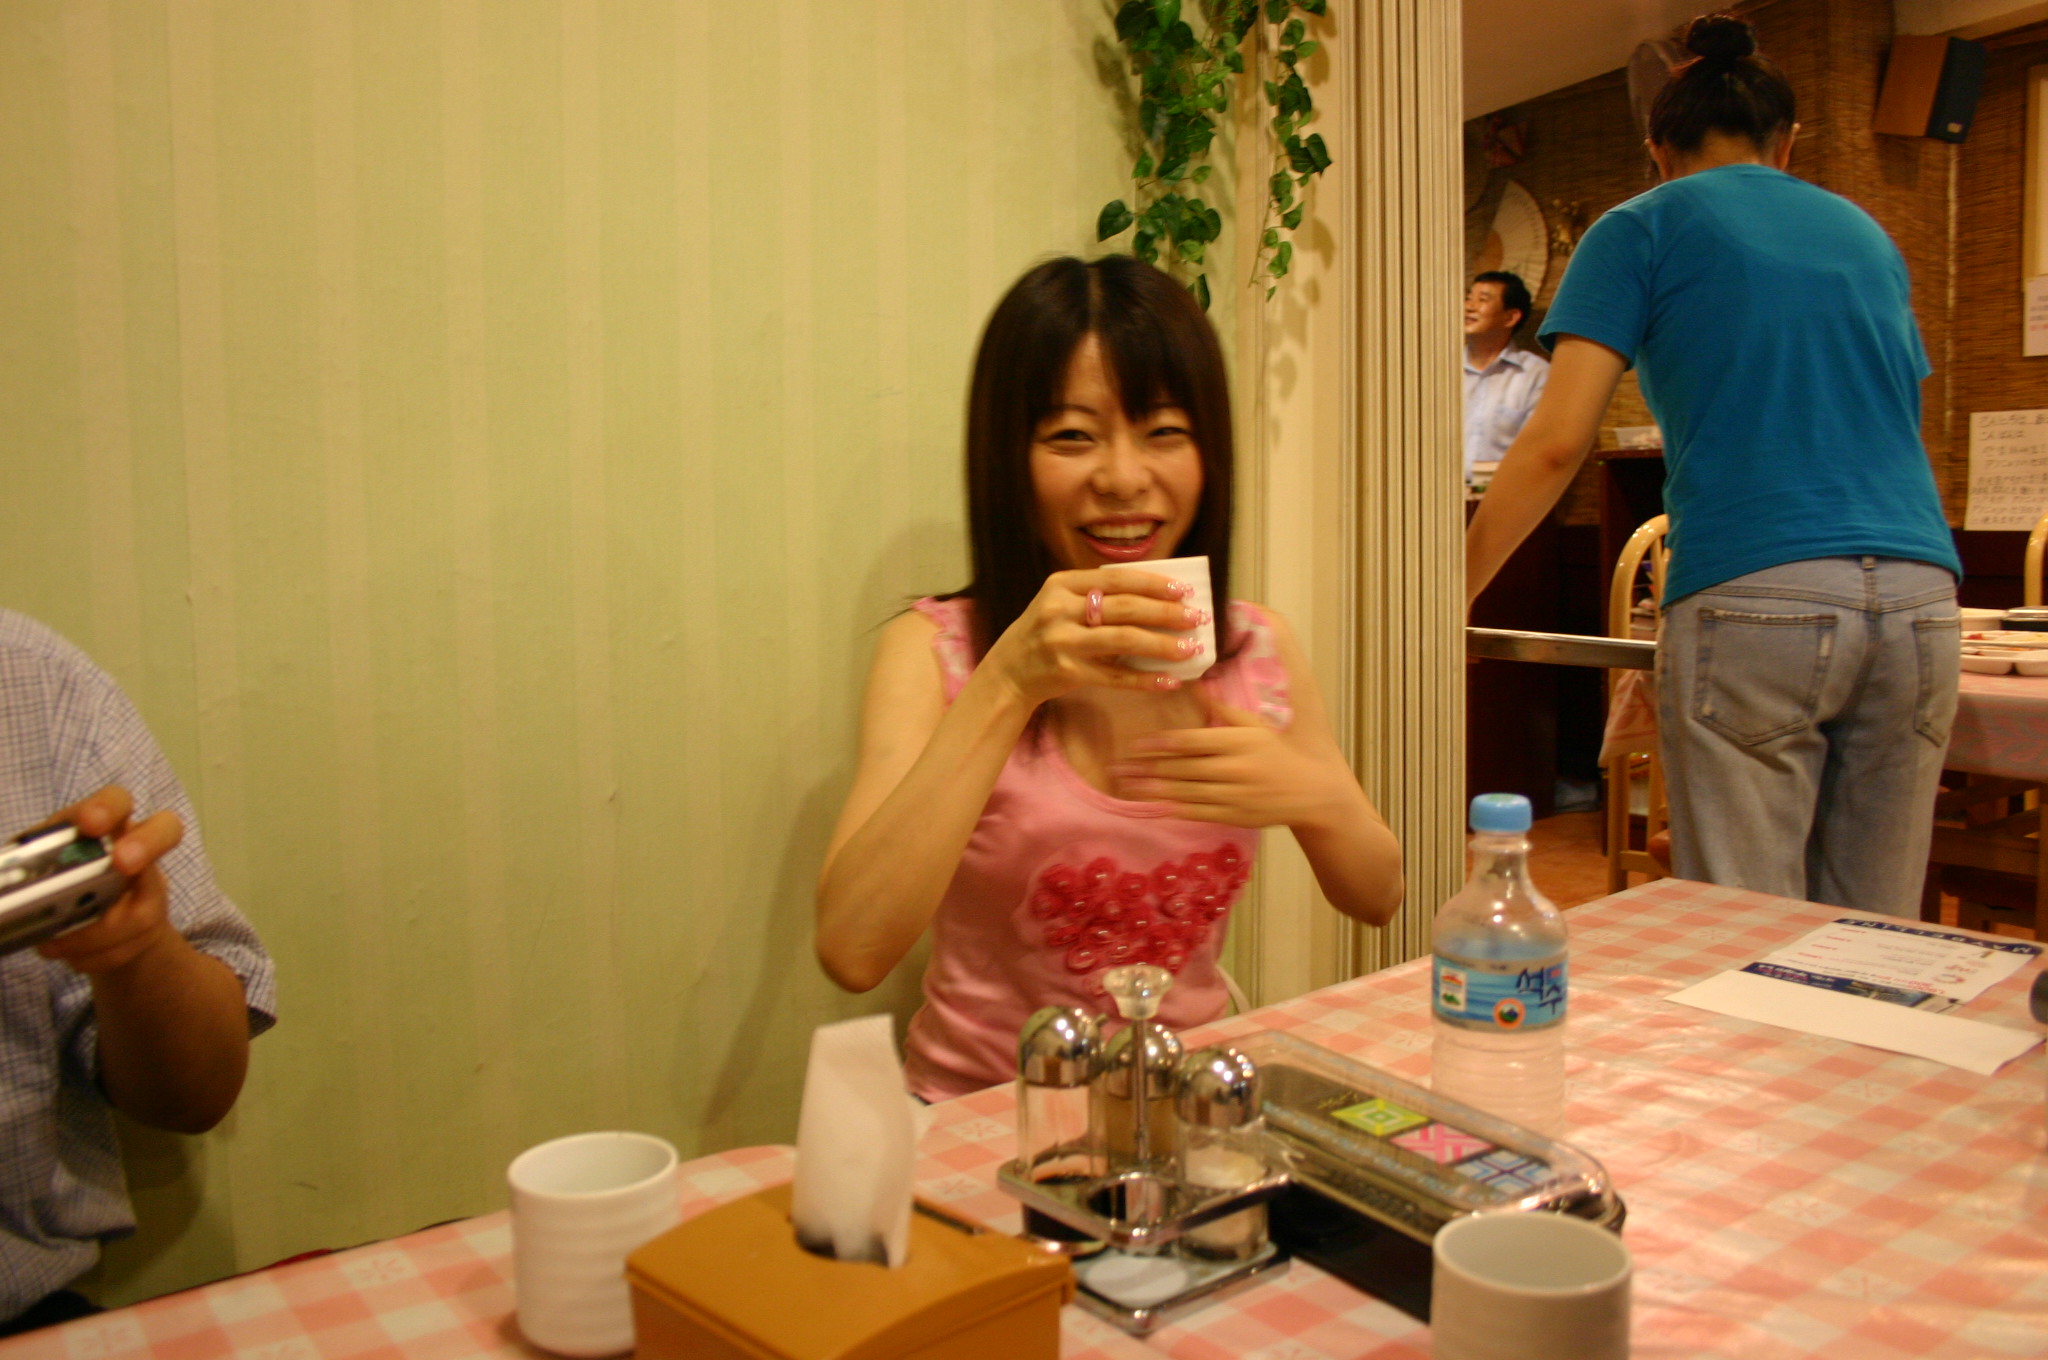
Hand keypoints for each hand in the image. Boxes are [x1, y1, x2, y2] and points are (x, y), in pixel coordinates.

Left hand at [35, 786, 183, 974]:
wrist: (92, 927)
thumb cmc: (56, 885)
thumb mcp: (38, 868)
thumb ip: (32, 864)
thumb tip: (11, 878)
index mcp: (103, 825)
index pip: (117, 800)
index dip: (108, 808)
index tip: (90, 824)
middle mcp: (137, 849)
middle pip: (167, 828)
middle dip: (145, 845)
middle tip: (124, 864)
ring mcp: (151, 887)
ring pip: (138, 911)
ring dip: (92, 934)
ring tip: (54, 944)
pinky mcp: (152, 924)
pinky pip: (127, 946)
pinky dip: (90, 956)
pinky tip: (72, 954)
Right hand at [982, 568, 1209, 707]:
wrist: (1008, 672)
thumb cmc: (1045, 634)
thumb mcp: (1061, 604)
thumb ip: (1098, 597)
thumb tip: (1158, 599)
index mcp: (1061, 584)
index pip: (1117, 579)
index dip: (1154, 584)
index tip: (1184, 590)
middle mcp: (1060, 609)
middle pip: (1125, 607)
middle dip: (1166, 612)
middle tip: (1196, 618)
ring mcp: (1062, 641)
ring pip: (1124, 640)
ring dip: (1163, 644)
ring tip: (1190, 648)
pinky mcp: (1067, 672)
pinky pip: (1115, 676)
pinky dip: (1145, 679)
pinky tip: (1169, 680)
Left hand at [1110, 690, 1350, 829]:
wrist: (1308, 791)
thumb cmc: (1277, 752)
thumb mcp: (1254, 724)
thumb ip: (1223, 709)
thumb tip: (1196, 684)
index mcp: (1236, 742)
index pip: (1190, 742)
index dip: (1159, 744)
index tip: (1135, 745)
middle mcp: (1231, 768)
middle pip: (1181, 768)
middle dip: (1146, 768)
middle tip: (1117, 767)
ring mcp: (1231, 795)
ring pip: (1184, 791)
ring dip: (1152, 789)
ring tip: (1126, 785)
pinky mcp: (1233, 815)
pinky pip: (1197, 812)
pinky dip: (1173, 809)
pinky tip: (1152, 807)